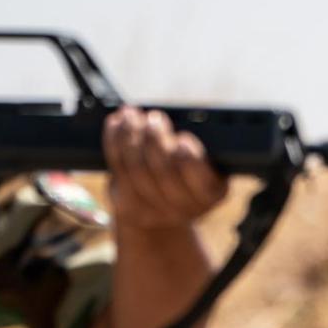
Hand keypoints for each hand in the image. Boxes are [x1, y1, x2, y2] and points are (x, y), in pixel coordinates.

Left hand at [101, 106, 227, 229]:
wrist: (163, 214)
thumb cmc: (187, 174)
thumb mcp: (204, 159)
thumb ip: (197, 140)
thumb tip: (173, 114)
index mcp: (212, 191)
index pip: (201, 178)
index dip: (190, 159)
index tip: (183, 139)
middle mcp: (186, 207)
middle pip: (164, 171)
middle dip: (154, 139)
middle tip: (153, 118)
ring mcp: (155, 211)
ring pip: (137, 168)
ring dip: (130, 135)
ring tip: (131, 115)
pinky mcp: (129, 206)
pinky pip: (118, 169)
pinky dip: (114, 141)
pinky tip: (116, 124)